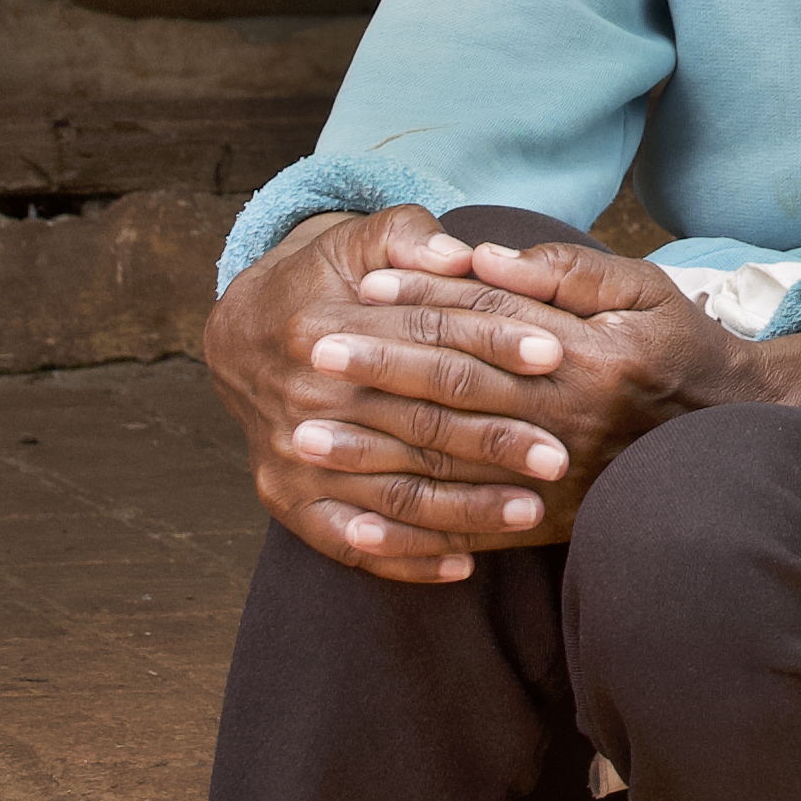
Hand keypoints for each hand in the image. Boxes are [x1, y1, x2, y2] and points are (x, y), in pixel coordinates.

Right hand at [204, 206, 577, 583]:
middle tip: (560, 454)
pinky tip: (463, 564)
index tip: (555, 354)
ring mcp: (288, 458)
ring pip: (391, 489)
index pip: (425, 337)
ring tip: (531, 511)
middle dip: (492, 439)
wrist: (240, 336)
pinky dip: (404, 558)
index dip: (493, 342)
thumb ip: (410, 236)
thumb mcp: (356, 240)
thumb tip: (462, 254)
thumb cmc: (324, 281)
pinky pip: (348, 541)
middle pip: (415, 421)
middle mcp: (301, 397)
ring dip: (464, 508)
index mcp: (321, 327)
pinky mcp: (283, 500)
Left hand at [306, 237, 800, 555]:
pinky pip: (474, 527)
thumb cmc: (681, 343)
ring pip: (450, 465)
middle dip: (374, 376)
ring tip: (304, 440)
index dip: (417, 307)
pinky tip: (362, 521)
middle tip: (304, 359)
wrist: (736, 429)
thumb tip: (482, 257)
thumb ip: (561, 274)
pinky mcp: (554, 517)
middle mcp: (566, 419)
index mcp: (585, 355)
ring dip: (372, 452)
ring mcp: (558, 477)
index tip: (355, 292)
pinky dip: (414, 528)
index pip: (483, 325)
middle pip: (453, 394)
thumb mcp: (640, 287)